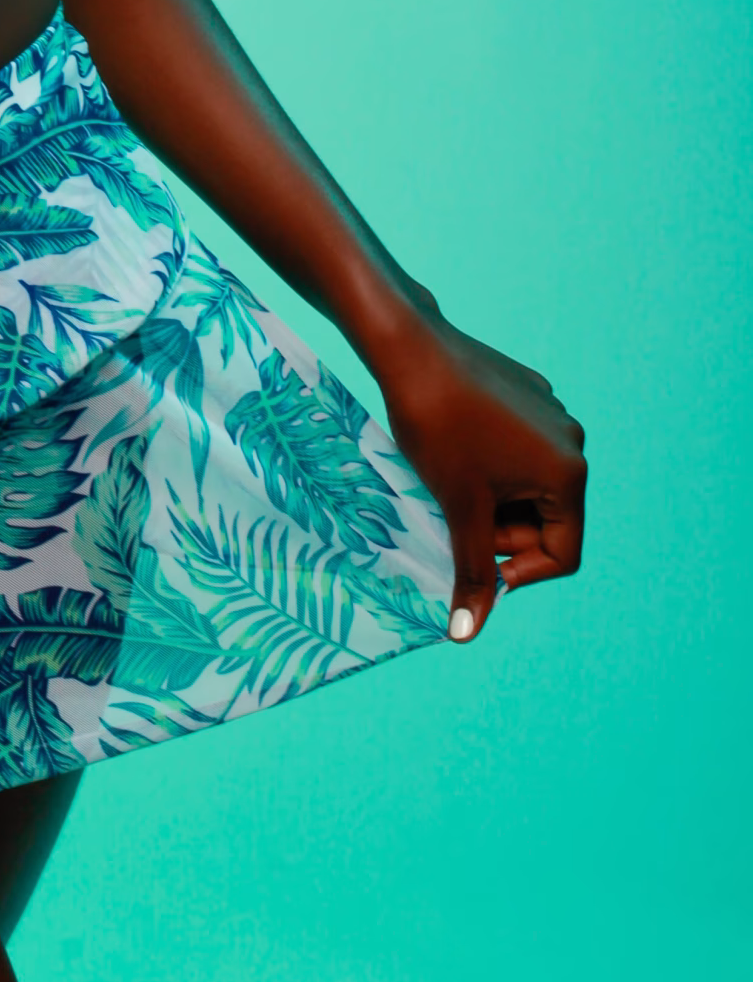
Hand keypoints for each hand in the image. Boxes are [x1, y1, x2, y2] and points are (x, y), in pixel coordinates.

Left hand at [376, 310, 586, 641]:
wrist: (409, 346)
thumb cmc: (437, 427)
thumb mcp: (458, 507)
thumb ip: (472, 571)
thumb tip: (467, 634)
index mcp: (569, 472)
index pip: (563, 554)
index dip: (518, 571)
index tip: (474, 563)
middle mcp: (572, 442)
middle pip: (547, 520)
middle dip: (502, 532)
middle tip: (454, 521)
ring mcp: (550, 413)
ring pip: (527, 486)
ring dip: (493, 501)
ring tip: (449, 487)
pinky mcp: (526, 393)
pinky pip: (515, 450)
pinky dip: (488, 467)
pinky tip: (452, 450)